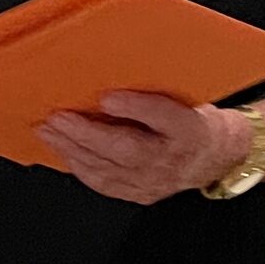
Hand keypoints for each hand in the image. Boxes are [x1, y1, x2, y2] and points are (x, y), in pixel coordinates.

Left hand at [40, 92, 264, 204]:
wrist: (215, 156)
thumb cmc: (193, 120)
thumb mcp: (186, 97)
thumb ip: (156, 89)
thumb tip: (115, 70)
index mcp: (190, 127)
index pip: (163, 116)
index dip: (134, 107)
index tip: (107, 96)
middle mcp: (173, 158)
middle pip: (127, 149)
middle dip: (86, 133)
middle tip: (57, 116)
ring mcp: (155, 181)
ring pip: (109, 170)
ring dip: (73, 150)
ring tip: (49, 130)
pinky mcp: (140, 193)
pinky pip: (105, 184)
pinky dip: (79, 167)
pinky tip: (63, 151)